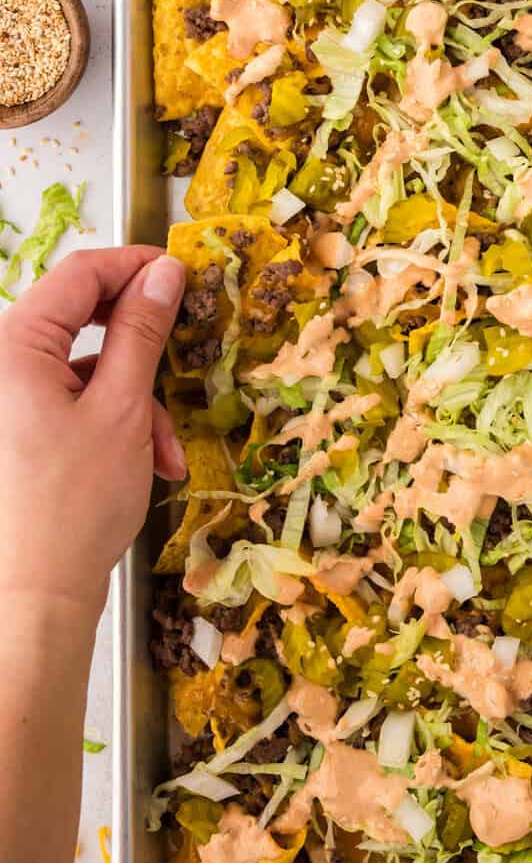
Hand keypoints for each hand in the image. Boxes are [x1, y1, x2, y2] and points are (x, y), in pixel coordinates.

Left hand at [0, 246, 185, 624]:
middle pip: (78, 320)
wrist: (32, 596)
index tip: (184, 273)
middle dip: (139, 346)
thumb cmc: (71, 507)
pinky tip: (145, 460)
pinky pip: (67, 401)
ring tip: (164, 449)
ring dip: (133, 400)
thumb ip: (141, 332)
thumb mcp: (122, 409)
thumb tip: (163, 274)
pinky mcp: (12, 428)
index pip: (79, 274)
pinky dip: (111, 422)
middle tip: (184, 351)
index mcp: (11, 346)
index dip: (136, 266)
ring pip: (80, 368)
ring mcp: (2, 399)